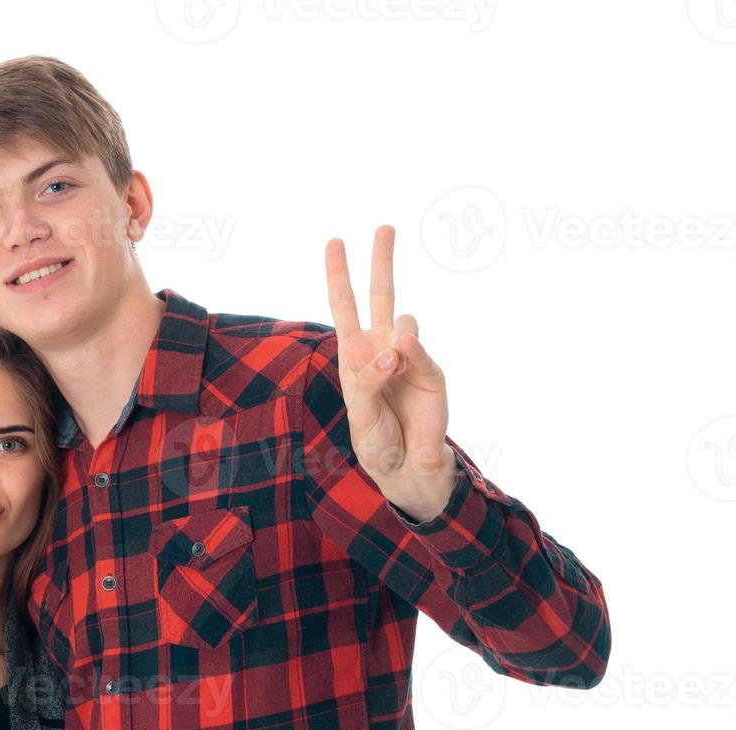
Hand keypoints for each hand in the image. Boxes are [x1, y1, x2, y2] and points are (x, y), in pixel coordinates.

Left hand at [324, 225, 455, 519]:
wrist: (406, 466)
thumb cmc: (376, 438)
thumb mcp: (361, 412)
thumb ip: (370, 380)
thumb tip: (393, 348)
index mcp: (355, 354)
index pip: (345, 307)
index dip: (338, 275)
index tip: (334, 241)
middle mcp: (381, 348)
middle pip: (379, 296)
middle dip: (380, 262)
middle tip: (385, 227)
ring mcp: (408, 356)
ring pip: (402, 319)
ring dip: (392, 337)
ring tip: (389, 368)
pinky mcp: (430, 370)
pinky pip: (417, 347)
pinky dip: (408, 351)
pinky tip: (401, 358)